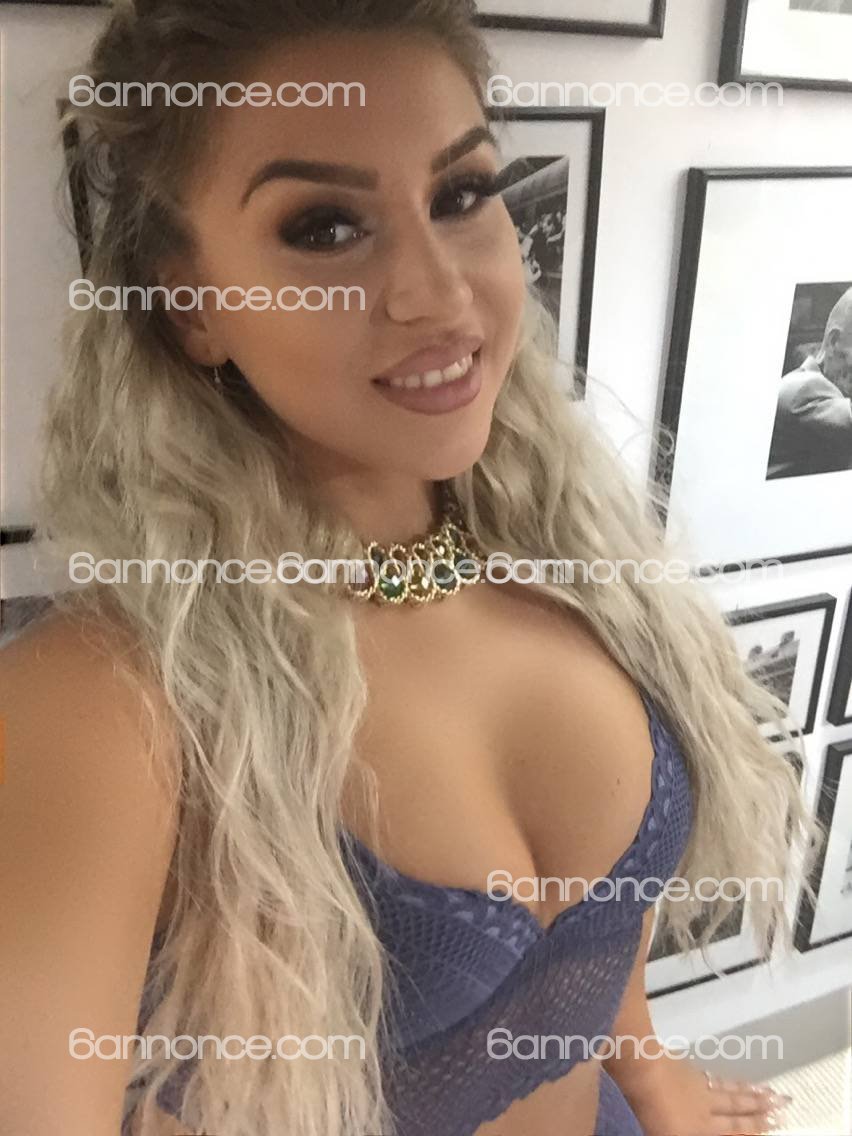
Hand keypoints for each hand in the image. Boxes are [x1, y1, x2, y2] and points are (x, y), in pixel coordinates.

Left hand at [615, 1054, 791, 1134]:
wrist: (640, 1070)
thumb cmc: (651, 1113)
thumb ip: (689, 1134)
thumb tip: (720, 1130)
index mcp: (702, 1129)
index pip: (734, 1130)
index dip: (754, 1128)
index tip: (777, 1122)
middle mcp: (706, 1107)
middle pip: (737, 1108)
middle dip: (761, 1109)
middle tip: (783, 1102)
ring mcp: (697, 1085)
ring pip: (729, 1090)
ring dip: (749, 1092)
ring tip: (769, 1090)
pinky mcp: (684, 1069)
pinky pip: (712, 1077)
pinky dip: (726, 1080)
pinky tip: (728, 1079)